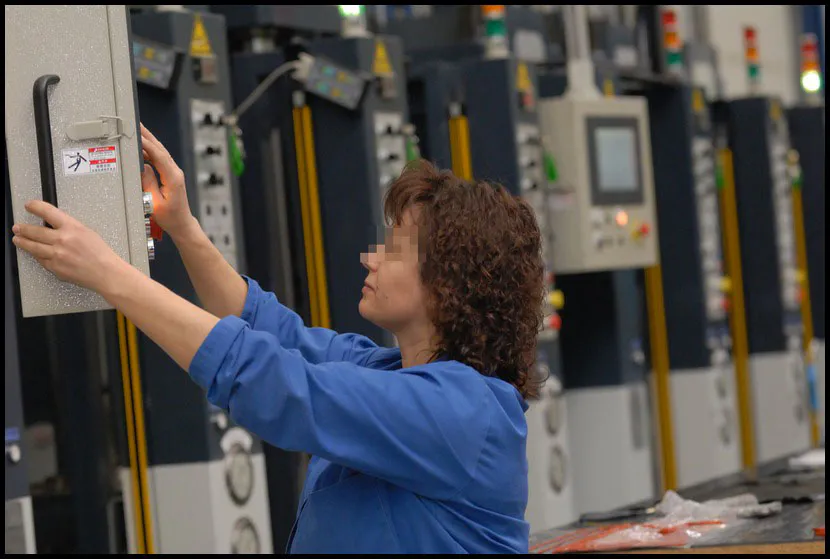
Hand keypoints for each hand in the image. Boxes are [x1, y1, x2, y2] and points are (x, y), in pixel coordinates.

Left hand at [12, 200, 126, 293]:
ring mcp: (56, 254)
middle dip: (22, 228)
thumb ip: (68, 227)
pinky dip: (37, 255)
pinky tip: (35, 253)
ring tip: (17, 239)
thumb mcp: (87, 232)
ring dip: (22, 242)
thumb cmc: (100, 253)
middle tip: (17, 227)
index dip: (35, 207)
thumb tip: (52, 225)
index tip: (29, 206)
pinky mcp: (54, 267)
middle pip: (34, 231)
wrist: (105, 272)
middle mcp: (62, 240)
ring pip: (32, 246)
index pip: (47, 212)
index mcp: (72, 227)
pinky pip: (40, 260)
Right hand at [140, 123, 194, 237]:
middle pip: (160, 149)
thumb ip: (148, 183)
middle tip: (135, 123)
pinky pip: (160, 158)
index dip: (147, 143)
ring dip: (149, 140)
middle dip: (147, 135)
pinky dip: (150, 150)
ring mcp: (174, 172)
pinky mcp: (171, 175)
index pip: (159, 155)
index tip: (136, 134)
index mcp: (173, 177)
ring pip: (160, 152)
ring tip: (136, 130)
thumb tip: (142, 166)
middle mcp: (175, 172)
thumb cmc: (169, 217)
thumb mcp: (154, 202)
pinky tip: (141, 147)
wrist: (181, 223)